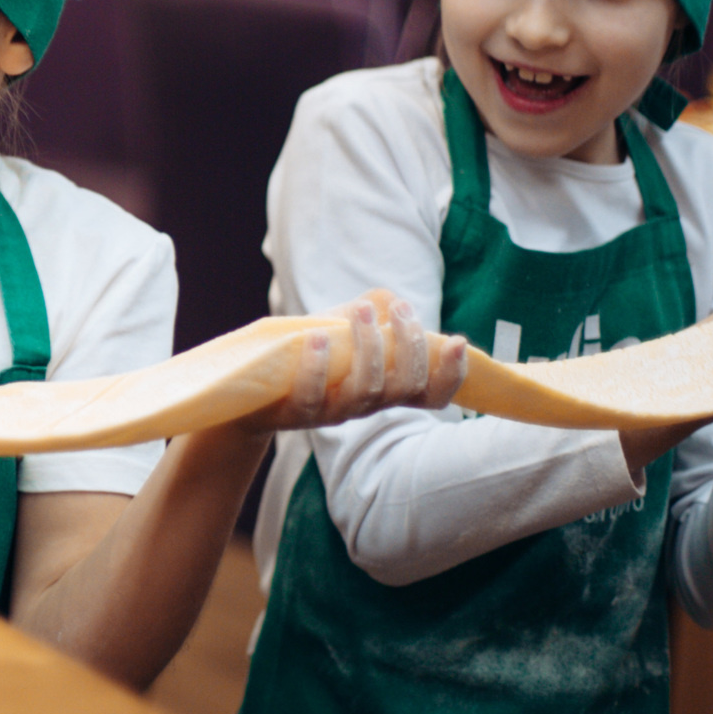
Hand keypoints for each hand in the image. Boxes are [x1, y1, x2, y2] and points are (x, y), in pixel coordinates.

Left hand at [241, 293, 465, 433]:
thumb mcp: (344, 329)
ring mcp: (334, 411)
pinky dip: (319, 365)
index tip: (458, 342)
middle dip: (411, 347)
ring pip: (367, 389)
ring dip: (369, 346)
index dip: (452, 375)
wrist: (254, 391)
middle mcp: (367, 404)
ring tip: (362, 312)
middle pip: (406, 387)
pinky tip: (318, 337)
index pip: (433, 395)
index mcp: (385, 388)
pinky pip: (314, 395)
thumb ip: (372, 312)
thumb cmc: (309, 355)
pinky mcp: (299, 412)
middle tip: (403, 310)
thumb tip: (390, 301)